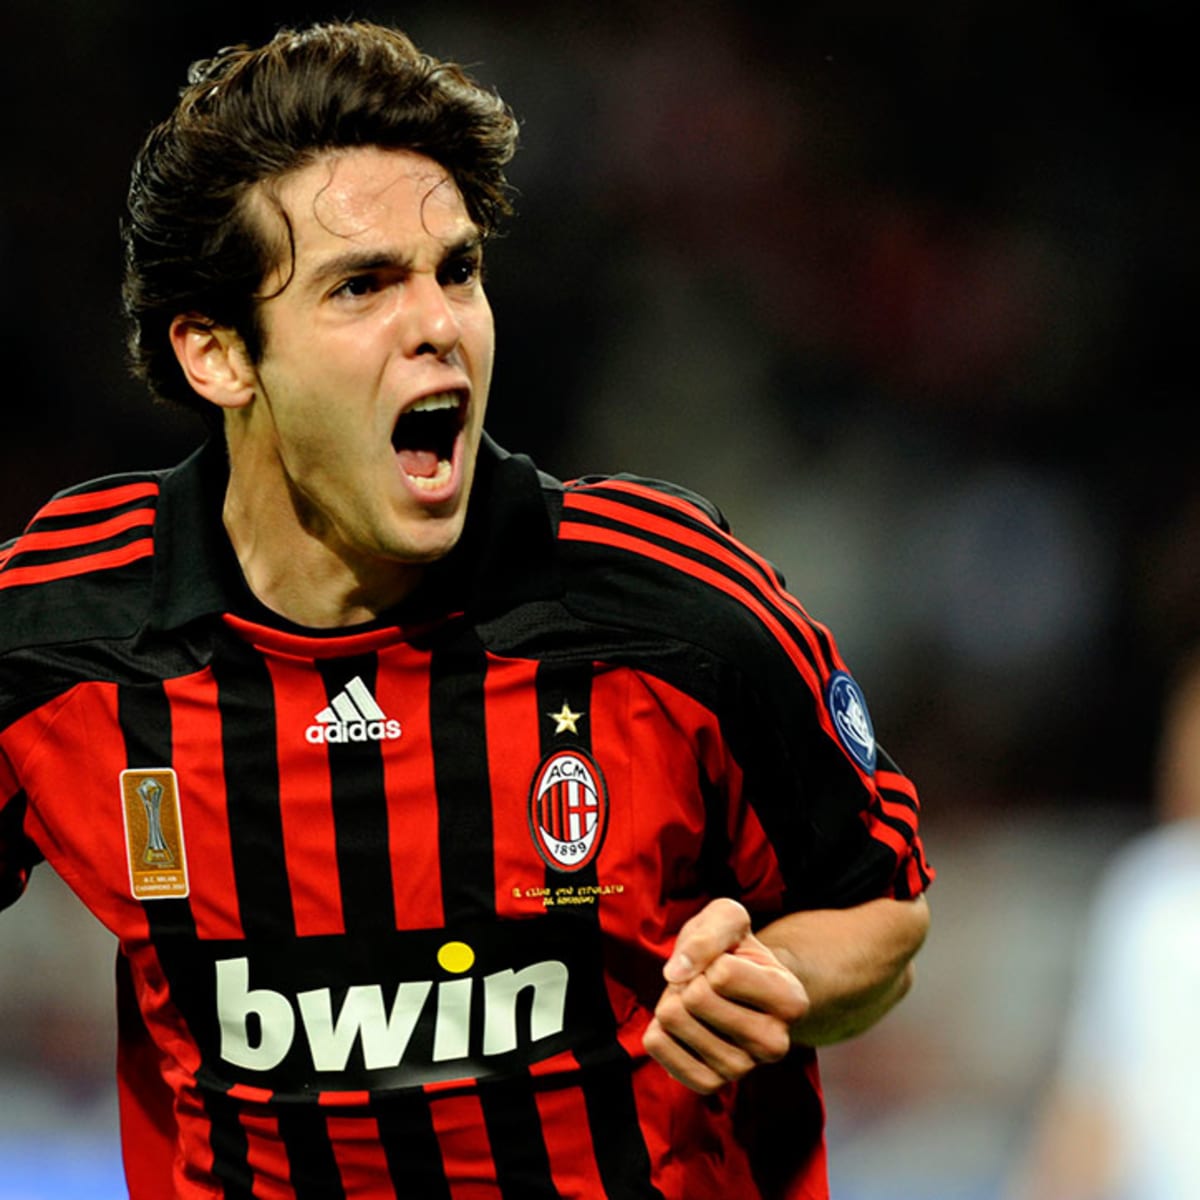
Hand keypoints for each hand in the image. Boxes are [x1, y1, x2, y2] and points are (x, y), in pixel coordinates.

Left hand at [643, 898, 809, 1093]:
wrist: (733, 989)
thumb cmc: (734, 949)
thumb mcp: (729, 919)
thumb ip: (710, 933)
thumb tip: (676, 973)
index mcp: (792, 1000)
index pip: (722, 974)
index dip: (711, 958)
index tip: (724, 963)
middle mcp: (775, 1044)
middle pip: (696, 998)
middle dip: (689, 979)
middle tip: (705, 983)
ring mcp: (742, 1069)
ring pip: (673, 1019)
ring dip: (673, 1000)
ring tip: (697, 1004)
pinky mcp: (709, 1084)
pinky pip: (657, 1045)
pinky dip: (658, 1026)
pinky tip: (680, 1026)